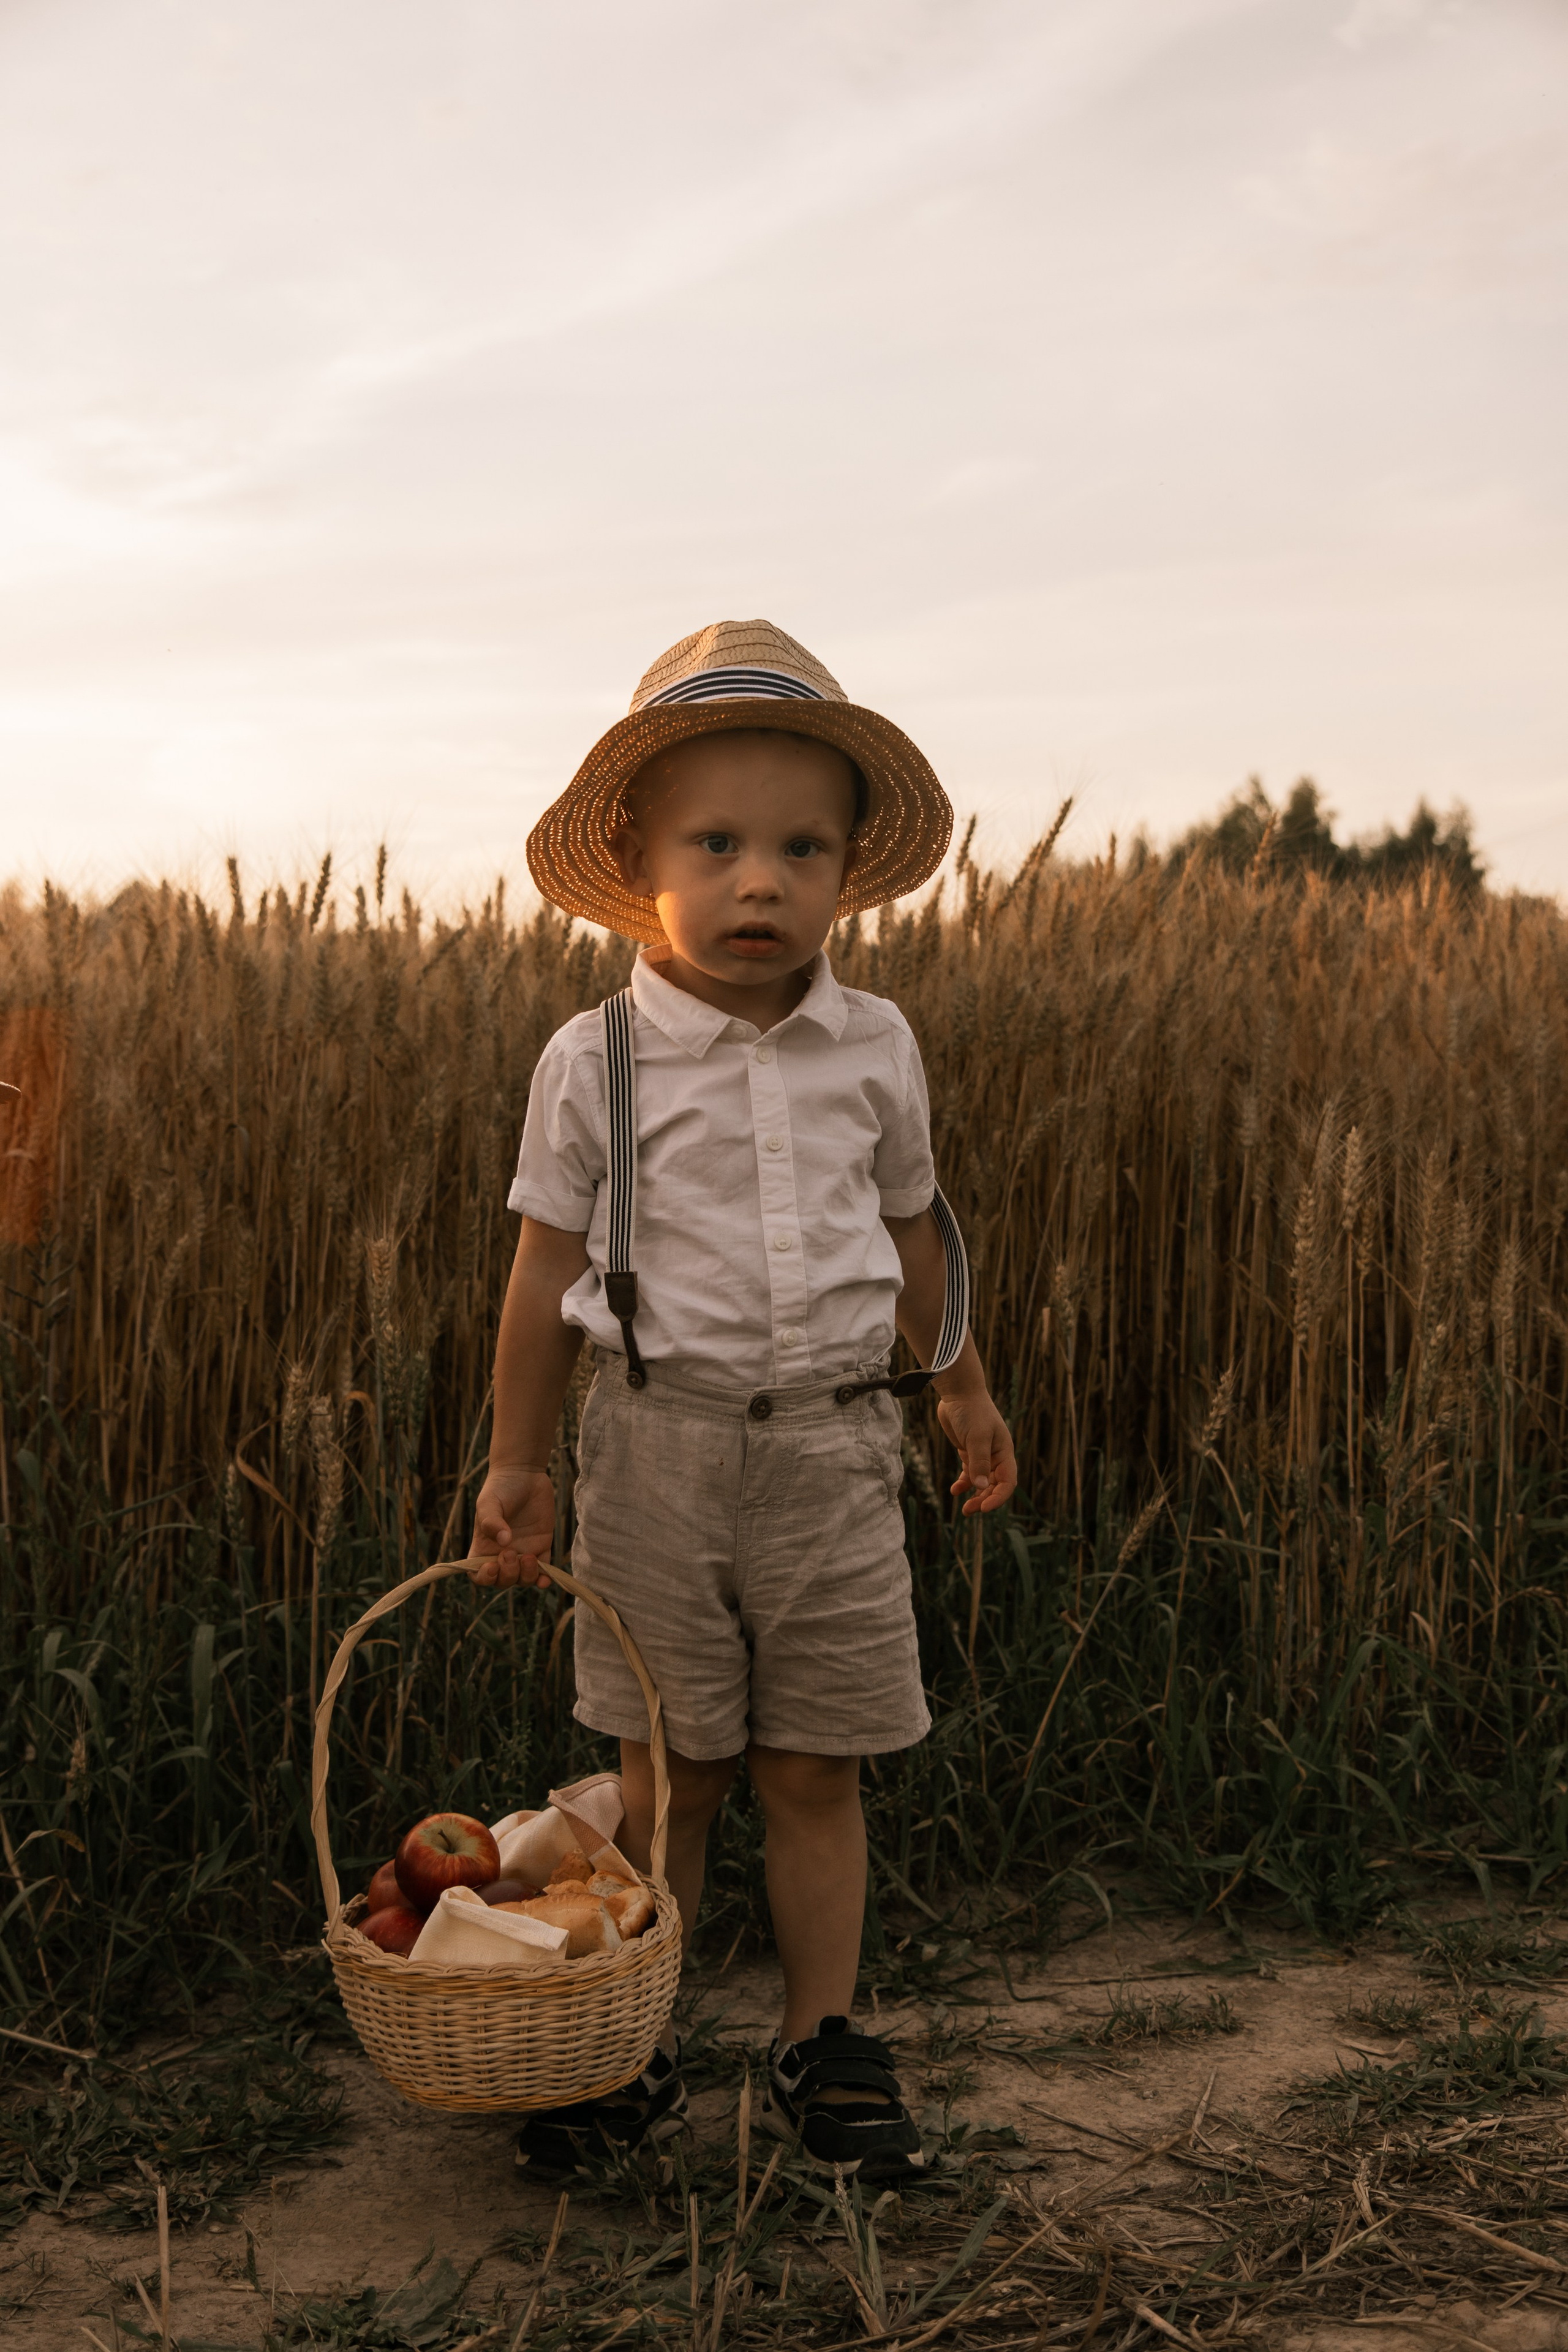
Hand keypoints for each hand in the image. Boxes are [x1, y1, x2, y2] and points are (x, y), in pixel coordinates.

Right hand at [468, 1465, 556, 1587]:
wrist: (525, 1474)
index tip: (491, 1567)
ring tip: (529, 1557)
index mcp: (484, 1547)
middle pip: (503, 1581)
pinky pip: (543, 1571)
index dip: (484, 1577)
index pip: (479, 1574)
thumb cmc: (500, 1487)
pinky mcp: (541, 1547)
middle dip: (507, 1574)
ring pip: (523, 1579)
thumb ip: (491, 1521)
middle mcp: (502, 1554)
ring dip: (526, 1576)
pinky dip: (544, 1579)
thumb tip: (503, 1542)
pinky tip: (545, 1577)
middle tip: (510, 1553)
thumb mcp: (488, 1502)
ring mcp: (523, 1552)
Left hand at [936, 1386, 1017, 1515]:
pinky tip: (954, 1491)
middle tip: (969, 1510)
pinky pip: (969, 1473)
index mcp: (1004, 1452)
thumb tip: (980, 1487)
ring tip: (964, 1509)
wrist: (958, 1392)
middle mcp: (996, 1456)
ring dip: (975, 1496)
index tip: (984, 1508)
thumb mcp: (976, 1436)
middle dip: (984, 1500)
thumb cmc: (972, 1411)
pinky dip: (963, 1484)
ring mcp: (982, 1454)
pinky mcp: (968, 1451)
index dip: (998, 1497)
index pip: (1008, 1482)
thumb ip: (978, 1461)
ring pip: (982, 1482)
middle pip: (994, 1486)